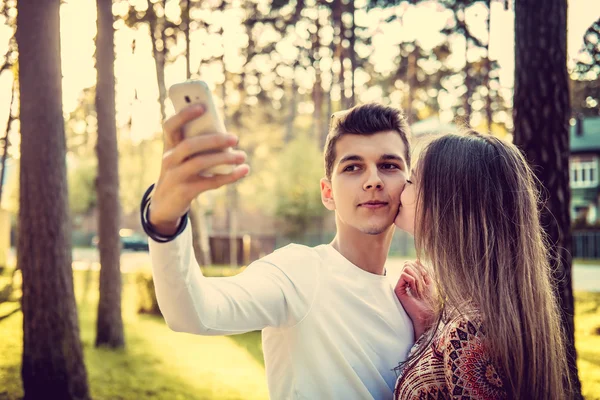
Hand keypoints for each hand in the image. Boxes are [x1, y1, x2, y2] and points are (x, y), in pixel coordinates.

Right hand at [149, 104, 249, 235]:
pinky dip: (229, 176)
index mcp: (169, 146)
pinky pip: (210, 182)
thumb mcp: (183, 158)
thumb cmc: (180, 173)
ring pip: (200, 163)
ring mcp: (175, 176)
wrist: (164, 204)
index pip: (170, 125)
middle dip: (213, 139)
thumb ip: (198, 146)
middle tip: (235, 138)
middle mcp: (169, 159)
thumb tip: (228, 139)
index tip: (203, 106)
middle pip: (189, 145)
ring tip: (242, 156)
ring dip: (224, 158)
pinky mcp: (185, 192)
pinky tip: (243, 171)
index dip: (184, 115)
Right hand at [394, 260, 435, 338]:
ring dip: (416, 277)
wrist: (427, 313)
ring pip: (406, 268)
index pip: (411, 263)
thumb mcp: (429, 282)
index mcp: (411, 278)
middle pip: (408, 264)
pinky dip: (412, 281)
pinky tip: (413, 290)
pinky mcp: (397, 289)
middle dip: (418, 272)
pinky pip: (403, 275)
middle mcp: (404, 281)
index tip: (426, 278)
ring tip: (418, 289)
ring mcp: (400, 284)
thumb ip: (423, 271)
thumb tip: (416, 259)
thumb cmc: (429, 300)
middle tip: (422, 285)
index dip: (420, 268)